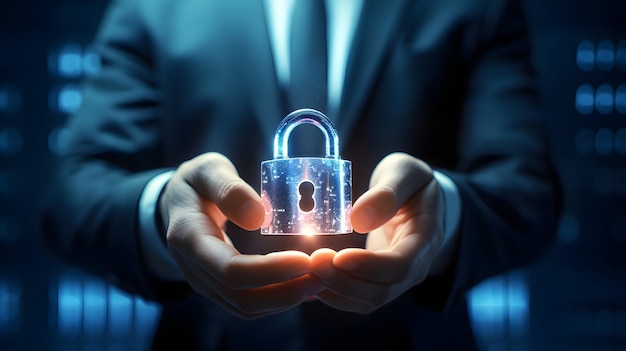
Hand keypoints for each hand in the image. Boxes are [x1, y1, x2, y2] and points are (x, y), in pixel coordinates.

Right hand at [160, 152, 323, 318]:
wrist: (176, 202)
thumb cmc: (196, 182)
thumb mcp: (207, 170)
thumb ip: (228, 188)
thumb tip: (257, 216)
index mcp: (188, 238)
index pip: (230, 270)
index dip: (269, 271)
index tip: (305, 259)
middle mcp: (194, 269)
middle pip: (241, 297)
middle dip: (285, 292)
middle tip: (323, 275)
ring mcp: (205, 282)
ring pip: (246, 308)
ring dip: (286, 299)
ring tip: (320, 281)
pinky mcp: (218, 287)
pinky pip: (248, 304)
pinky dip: (279, 300)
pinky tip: (305, 287)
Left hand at [311, 152, 444, 313]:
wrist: (418, 198)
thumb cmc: (411, 181)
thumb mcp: (406, 172)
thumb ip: (388, 192)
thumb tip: (359, 219)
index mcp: (426, 239)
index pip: (401, 266)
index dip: (370, 266)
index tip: (339, 257)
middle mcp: (414, 268)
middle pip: (381, 291)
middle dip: (345, 282)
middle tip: (315, 263)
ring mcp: (395, 279)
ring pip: (367, 301)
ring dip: (335, 291)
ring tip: (308, 271)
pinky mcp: (376, 281)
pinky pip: (356, 298)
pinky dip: (332, 294)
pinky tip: (310, 281)